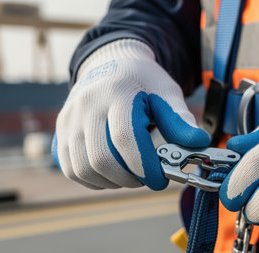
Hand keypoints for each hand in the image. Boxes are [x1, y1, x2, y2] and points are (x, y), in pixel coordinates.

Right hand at [52, 39, 209, 189]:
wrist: (110, 65)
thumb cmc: (143, 83)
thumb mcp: (167, 93)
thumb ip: (180, 119)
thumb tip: (198, 143)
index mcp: (118, 90)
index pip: (126, 137)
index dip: (145, 166)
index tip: (160, 179)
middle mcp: (87, 104)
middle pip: (102, 159)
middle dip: (130, 178)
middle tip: (147, 177)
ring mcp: (69, 119)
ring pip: (84, 169)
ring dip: (112, 181)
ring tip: (131, 173)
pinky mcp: (60, 133)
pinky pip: (72, 169)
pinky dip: (94, 180)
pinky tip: (112, 171)